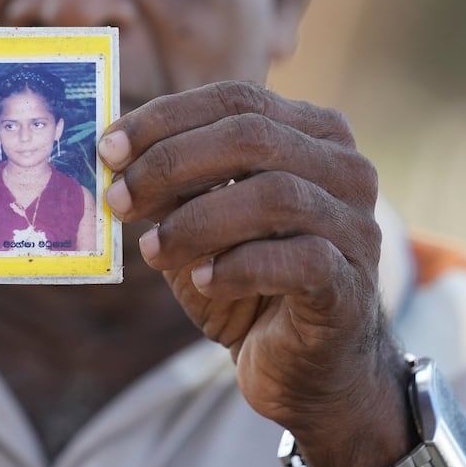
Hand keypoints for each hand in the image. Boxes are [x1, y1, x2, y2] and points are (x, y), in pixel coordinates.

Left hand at [99, 81, 408, 466]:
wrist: (304, 367)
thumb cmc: (249, 281)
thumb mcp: (201, 222)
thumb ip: (173, 184)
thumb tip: (114, 155)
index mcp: (313, 133)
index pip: (238, 99)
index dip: (166, 118)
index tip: (108, 148)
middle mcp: (346, 169)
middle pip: (253, 136)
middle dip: (172, 164)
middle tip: (119, 198)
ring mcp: (357, 227)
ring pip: (275, 196)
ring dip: (197, 221)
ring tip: (151, 250)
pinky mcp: (351, 286)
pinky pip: (298, 260)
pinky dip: (238, 267)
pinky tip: (203, 281)